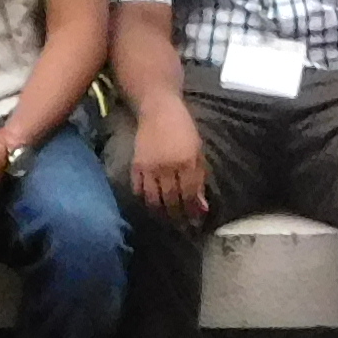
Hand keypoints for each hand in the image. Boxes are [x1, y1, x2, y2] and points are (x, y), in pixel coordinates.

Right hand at [128, 97, 212, 225]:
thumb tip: (202, 206)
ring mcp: (149, 167)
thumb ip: (199, 178)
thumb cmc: (183, 128)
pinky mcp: (135, 166)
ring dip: (161, 214)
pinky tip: (152, 206)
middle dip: (178, 217)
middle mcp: (167, 167)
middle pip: (171, 201)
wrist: (158, 109)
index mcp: (187, 162)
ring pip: (154, 200)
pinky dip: (145, 201)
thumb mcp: (198, 151)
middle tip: (182, 227)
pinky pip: (139, 190)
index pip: (189, 195)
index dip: (192, 212)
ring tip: (167, 220)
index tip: (196, 223)